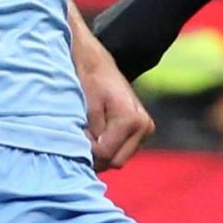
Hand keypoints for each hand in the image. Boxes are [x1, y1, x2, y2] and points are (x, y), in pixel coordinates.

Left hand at [75, 28, 153, 169]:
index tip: (76, 132)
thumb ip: (92, 133)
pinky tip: (97, 132)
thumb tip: (91, 156)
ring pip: (118, 158)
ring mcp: (145, 129)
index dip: (87, 149)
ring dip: (102, 151)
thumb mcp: (86, 106)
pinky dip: (108, 146)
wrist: (98, 61)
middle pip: (115, 161)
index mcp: (133, 120)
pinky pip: (121, 150)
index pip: (106, 154)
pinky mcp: (142, 131)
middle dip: (95, 154)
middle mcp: (144, 127)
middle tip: (81, 135)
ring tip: (88, 131)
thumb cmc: (89, 78)